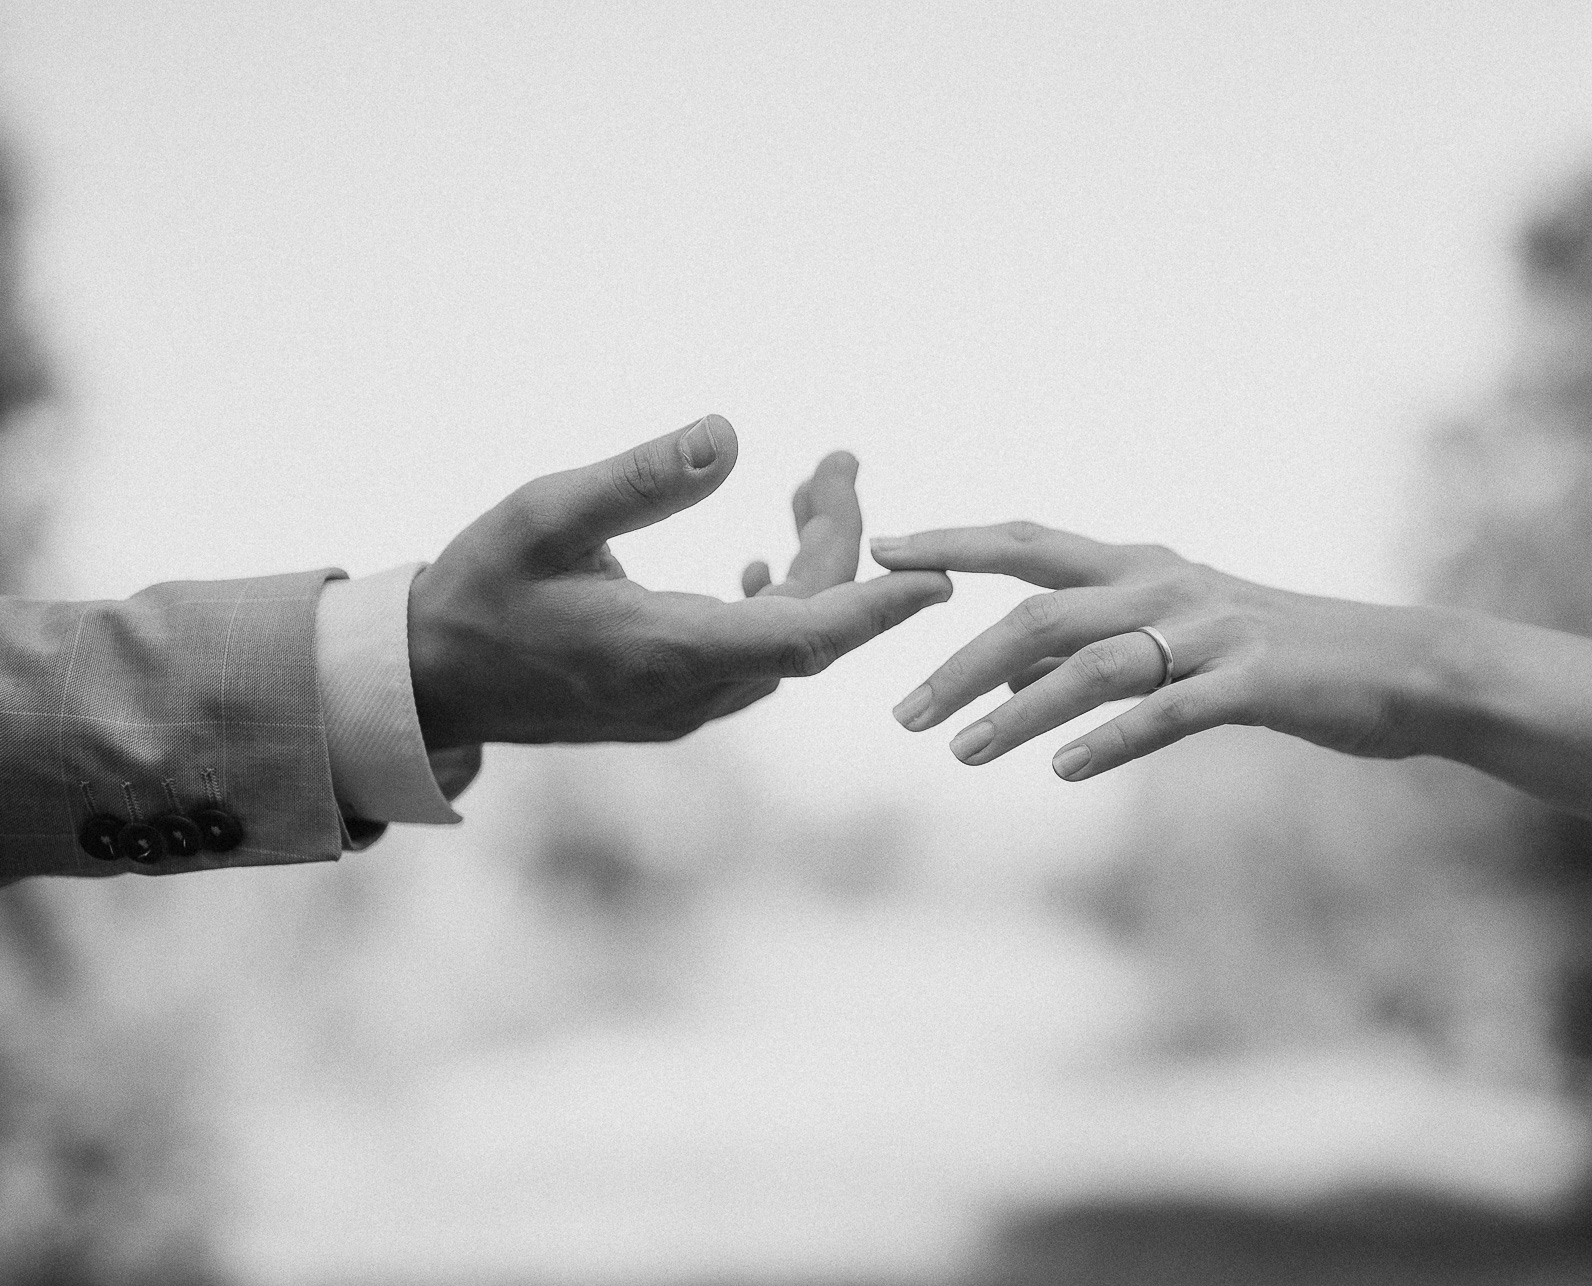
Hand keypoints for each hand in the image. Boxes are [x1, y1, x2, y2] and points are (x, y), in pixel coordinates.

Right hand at [408, 415, 951, 748]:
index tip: (943, 576)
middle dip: (842, 542)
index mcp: (667, 649)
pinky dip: (783, 606)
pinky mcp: (676, 706)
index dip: (879, 606)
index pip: (808, 636)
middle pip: (811, 625)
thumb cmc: (479, 590)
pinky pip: (760, 659)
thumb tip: (731, 432)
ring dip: (815, 572)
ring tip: (812, 489)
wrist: (430, 682)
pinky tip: (764, 567)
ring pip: (790, 642)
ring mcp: (688, 707)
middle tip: (837, 461)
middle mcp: (692, 691)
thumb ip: (638, 478)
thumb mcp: (544, 515)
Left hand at [872, 521, 1456, 779]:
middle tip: (901, 715)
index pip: (1027, 543)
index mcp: (1141, 566)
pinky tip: (1062, 770)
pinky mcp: (1252, 681)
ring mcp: (1209, 631)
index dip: (953, 541)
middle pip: (1039, 615)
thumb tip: (1002, 686)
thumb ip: (1091, 652)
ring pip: (1091, 667)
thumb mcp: (1175, 639)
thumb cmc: (1275, 655)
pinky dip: (1111, 740)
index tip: (882, 550)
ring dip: (1017, 713)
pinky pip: (1168, 711)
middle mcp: (1164, 586)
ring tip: (960, 754)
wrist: (1400, 666)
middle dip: (960, 662)